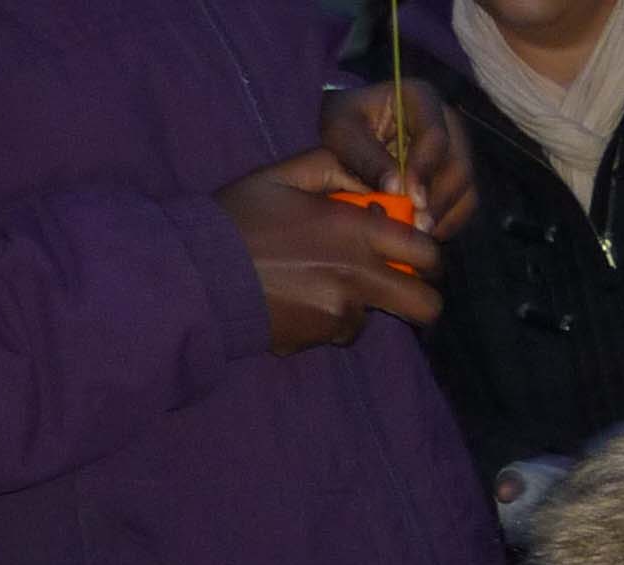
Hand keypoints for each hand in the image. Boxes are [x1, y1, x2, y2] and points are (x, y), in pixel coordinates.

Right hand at [217, 148, 444, 350]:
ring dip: (360, 304)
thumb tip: (377, 178)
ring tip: (317, 283)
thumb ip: (333, 168)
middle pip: (426, 305)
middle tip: (399, 285)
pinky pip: (342, 331)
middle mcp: (357, 275)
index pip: (427, 252)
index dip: (428, 255)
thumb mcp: (282, 177)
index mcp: (354, 230)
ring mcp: (341, 311)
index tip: (416, 254)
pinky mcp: (322, 336)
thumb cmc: (238, 218)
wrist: (195, 272)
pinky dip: (329, 320)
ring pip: (378, 317)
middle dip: (421, 297)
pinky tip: (296, 299)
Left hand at [319, 81, 475, 233]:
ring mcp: (460, 147)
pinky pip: (467, 201)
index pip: (435, 136)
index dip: (426, 169)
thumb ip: (364, 156)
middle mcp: (450, 121)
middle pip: (459, 164)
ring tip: (422, 232)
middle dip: (440, 199)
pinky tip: (428, 231)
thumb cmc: (345, 122)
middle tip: (419, 225)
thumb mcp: (341, 130)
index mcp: (421, 98)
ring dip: (447, 213)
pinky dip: (450, 220)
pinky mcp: (459, 172)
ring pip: (468, 186)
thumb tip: (396, 188)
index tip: (411, 199)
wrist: (354, 127)